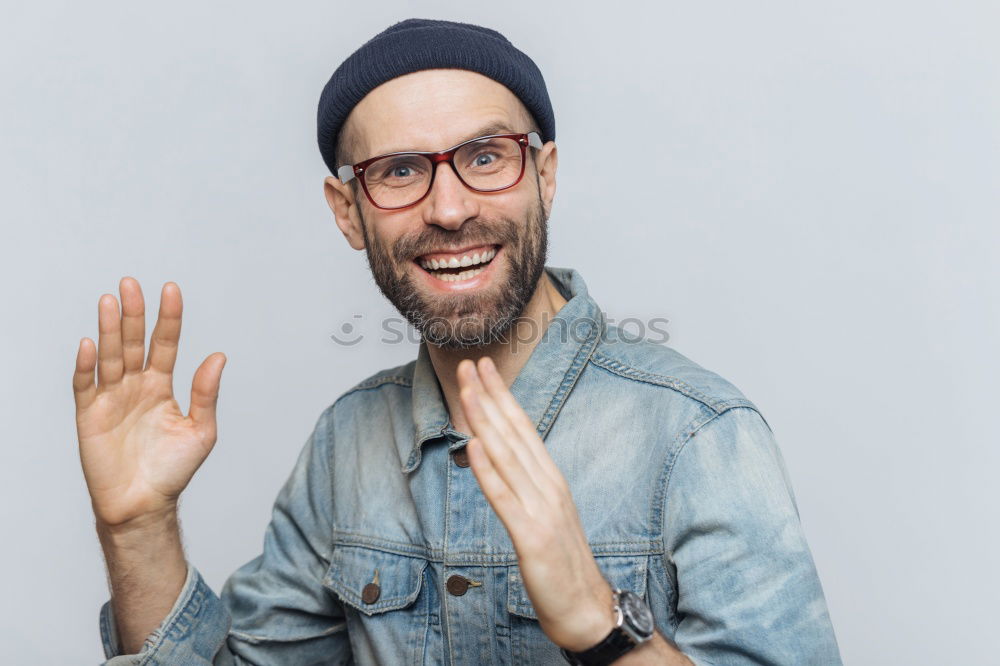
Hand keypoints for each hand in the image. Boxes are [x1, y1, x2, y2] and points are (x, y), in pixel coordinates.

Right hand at [73, 278, 225, 529]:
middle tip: (131, 284)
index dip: (167, 318)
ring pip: (110, 356)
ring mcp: (111, 399)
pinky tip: (90, 344)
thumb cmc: (173, 471)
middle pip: (133, 342)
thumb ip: (206, 393)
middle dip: (133, 314)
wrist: (144, 505)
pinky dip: (86, 366)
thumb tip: (218, 356)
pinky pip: (86, 385)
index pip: (165, 344)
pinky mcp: (89, 416)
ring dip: (109, 329)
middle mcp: (135, 386)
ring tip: (109, 301)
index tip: (171, 290)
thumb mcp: (201, 430)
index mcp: (162, 386)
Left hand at [457, 356, 614, 651]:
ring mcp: (541, 509)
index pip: (523, 428)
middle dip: (488, 396)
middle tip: (468, 363)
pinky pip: (504, 499)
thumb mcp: (544, 514)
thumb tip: (498, 458)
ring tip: (466, 391)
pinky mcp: (531, 537)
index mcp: (551, 478)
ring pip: (506, 456)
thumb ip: (524, 485)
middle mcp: (548, 486)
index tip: (484, 369)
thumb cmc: (563, 563)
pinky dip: (487, 470)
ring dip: (484, 420)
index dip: (501, 396)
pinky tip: (473, 447)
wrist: (587, 608)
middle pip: (514, 433)